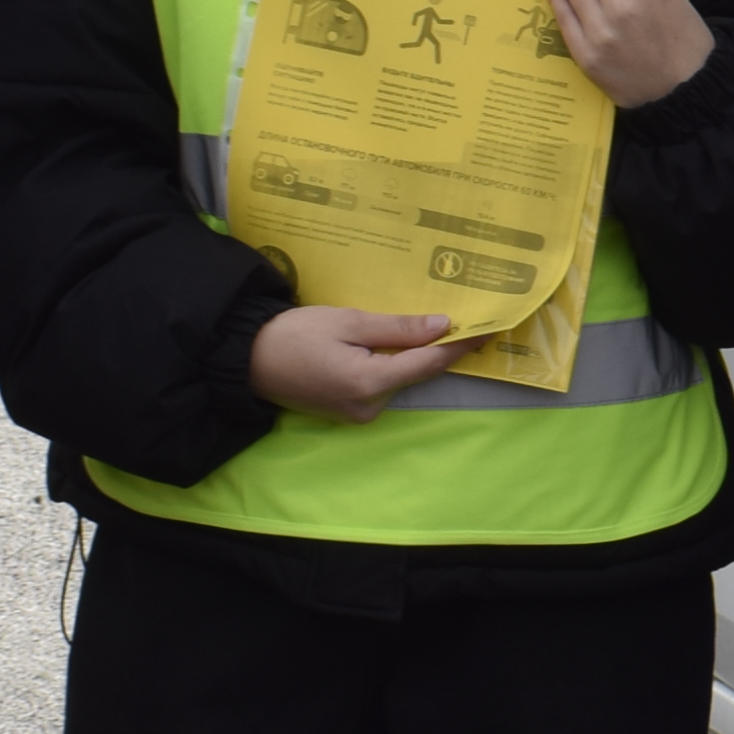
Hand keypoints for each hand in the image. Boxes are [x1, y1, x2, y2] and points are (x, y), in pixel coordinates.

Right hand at [251, 302, 472, 420]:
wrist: (246, 359)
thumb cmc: (294, 334)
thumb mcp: (348, 322)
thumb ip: (397, 329)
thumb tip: (442, 327)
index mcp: (370, 383)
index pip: (427, 364)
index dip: (458, 346)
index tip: (487, 330)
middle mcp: (369, 407)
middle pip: (414, 373)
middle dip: (434, 348)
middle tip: (458, 318)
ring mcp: (358, 414)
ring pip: (398, 379)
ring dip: (409, 356)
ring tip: (427, 326)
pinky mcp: (348, 413)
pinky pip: (380, 385)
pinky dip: (389, 366)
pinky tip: (389, 344)